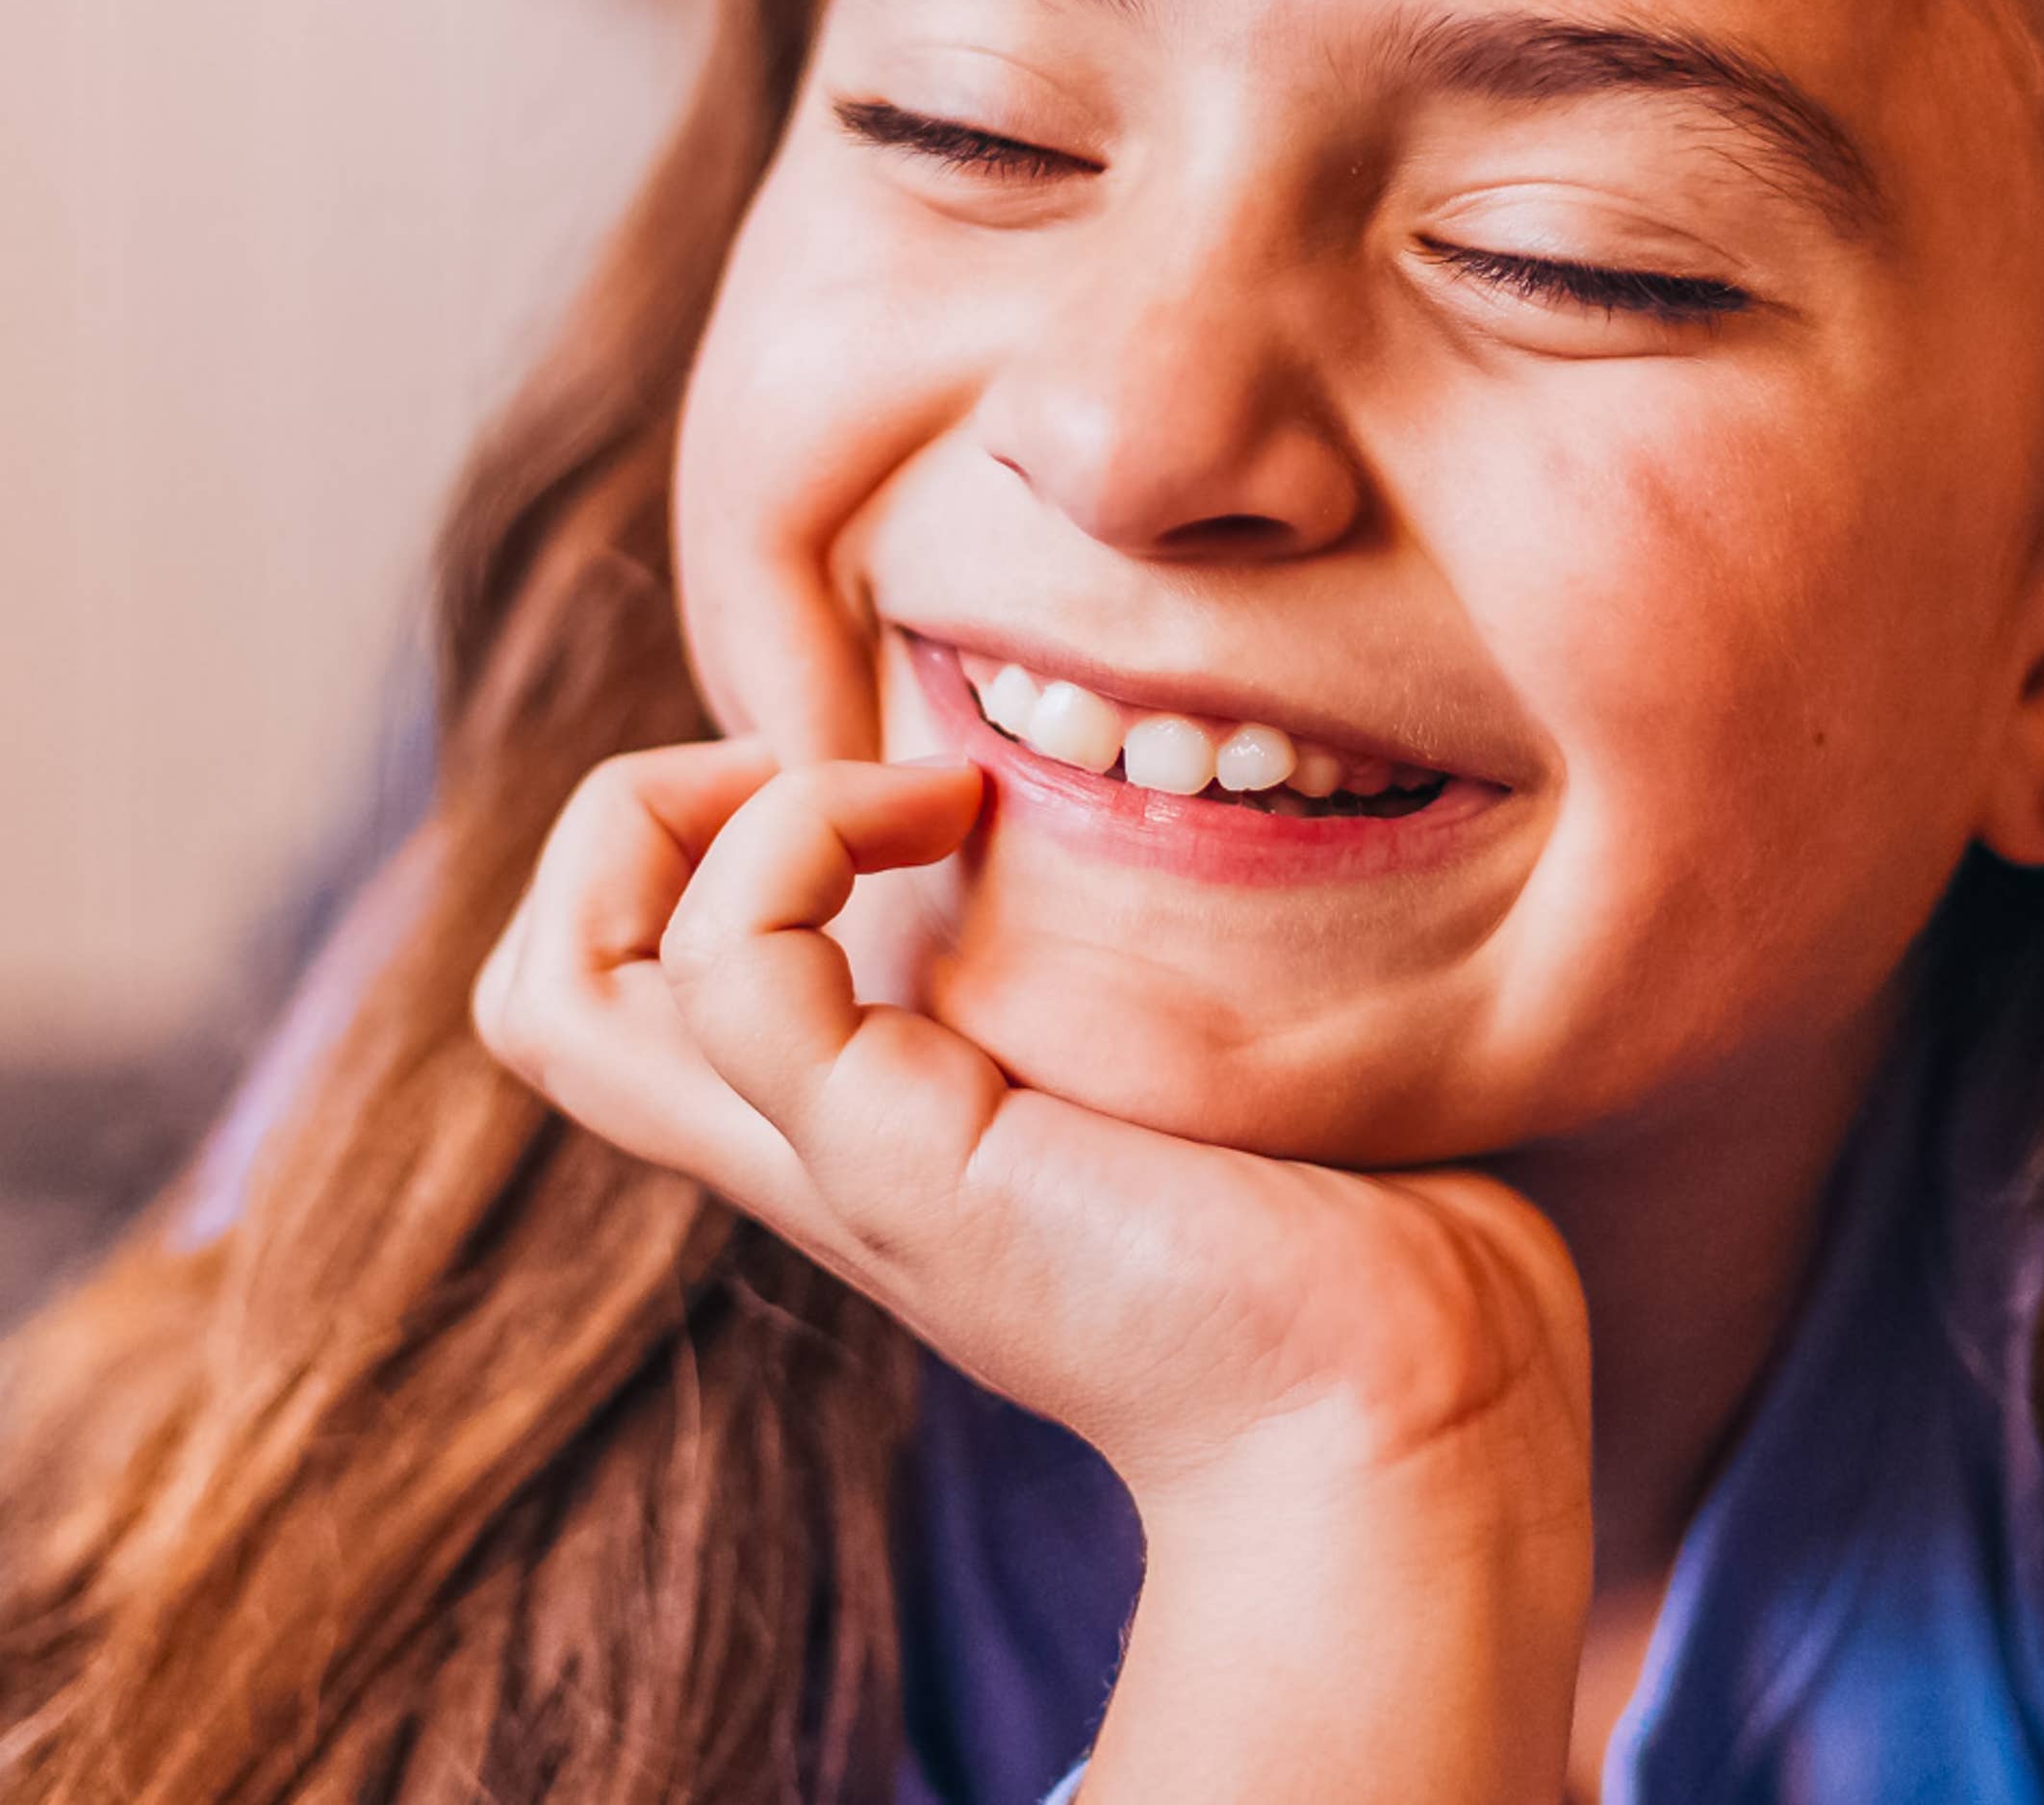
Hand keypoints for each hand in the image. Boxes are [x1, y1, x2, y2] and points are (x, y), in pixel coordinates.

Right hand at [473, 743, 1592, 1797]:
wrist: (1408, 1382)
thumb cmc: (1340, 1203)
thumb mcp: (1168, 1035)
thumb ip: (1109, 947)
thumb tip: (1148, 777)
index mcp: (863, 1112)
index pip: (628, 984)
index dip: (677, 832)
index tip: (874, 756)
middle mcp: (812, 1141)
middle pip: (541, 993)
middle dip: (622, 816)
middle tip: (819, 764)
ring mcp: (835, 1156)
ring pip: (558, 988)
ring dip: (685, 810)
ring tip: (890, 789)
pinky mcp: (896, 1159)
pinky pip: (733, 966)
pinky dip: (798, 835)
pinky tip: (953, 812)